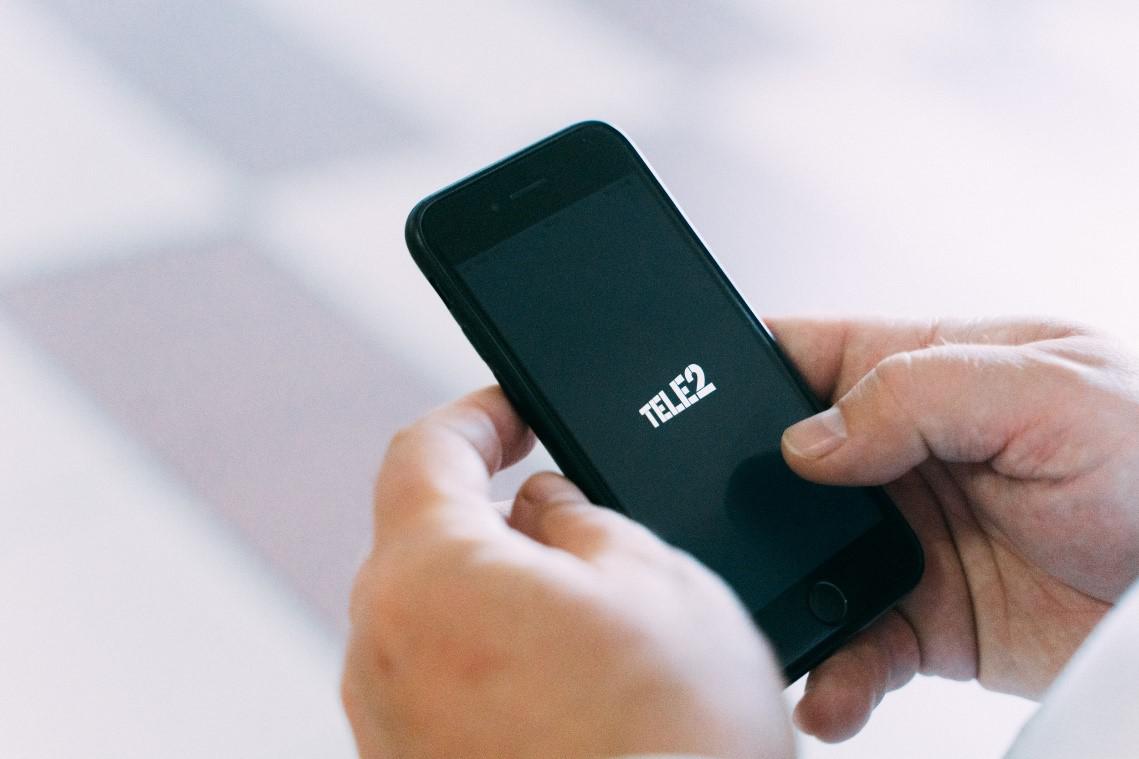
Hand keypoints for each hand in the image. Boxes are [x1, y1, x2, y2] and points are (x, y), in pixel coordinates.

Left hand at [342, 387, 792, 758]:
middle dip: (499, 515)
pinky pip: (442, 679)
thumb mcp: (658, 580)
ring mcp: (388, 721)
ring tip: (597, 627)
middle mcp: (381, 649)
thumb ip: (583, 518)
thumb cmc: (671, 746)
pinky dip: (495, 658)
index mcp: (428, 576)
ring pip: (438, 611)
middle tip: (583, 527)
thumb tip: (547, 506)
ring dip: (504, 593)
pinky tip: (573, 687)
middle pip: (426, 536)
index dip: (477, 415)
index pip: (423, 450)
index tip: (516, 412)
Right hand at [771, 317, 1138, 741]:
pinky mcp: (924, 616)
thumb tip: (807, 441)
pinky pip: (855, 644)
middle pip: (781, 468)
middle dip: (746, 501)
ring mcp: (906, 538)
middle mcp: (901, 456)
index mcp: (923, 372)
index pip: (801, 355)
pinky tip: (833, 688)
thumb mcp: (1050, 392)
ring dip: (782, 595)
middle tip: (731, 534)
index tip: (692, 410)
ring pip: (804, 563)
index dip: (739, 375)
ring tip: (779, 625)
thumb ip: (920, 395)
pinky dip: (835, 671)